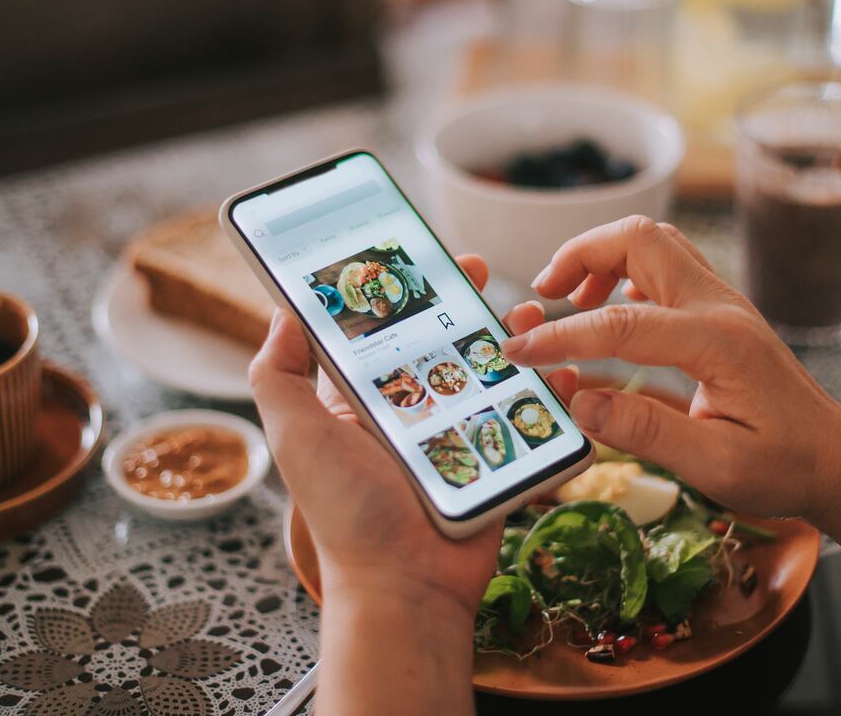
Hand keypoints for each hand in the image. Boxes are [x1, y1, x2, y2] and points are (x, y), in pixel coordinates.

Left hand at [250, 254, 579, 615]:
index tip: (415, 254)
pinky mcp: (493, 461)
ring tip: (525, 314)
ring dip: (509, 336)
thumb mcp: (295, 435)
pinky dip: (547, 392)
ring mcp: (455, 436)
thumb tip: (284, 311)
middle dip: (461, 300)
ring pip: (489, 371)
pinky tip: (561, 370)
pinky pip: (524, 418)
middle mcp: (408, 413)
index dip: (397, 291)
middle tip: (477, 269)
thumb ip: (279, 373)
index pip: (380, 331)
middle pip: (441, 341)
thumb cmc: (345, 513)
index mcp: (360, 400)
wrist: (405, 587)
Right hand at [500, 216, 840, 523]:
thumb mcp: (715, 467)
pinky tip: (608, 309)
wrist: (837, 459)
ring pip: (654, 240)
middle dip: (580, 255)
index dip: (560, 336)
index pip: (621, 324)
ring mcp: (723, 302)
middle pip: (641, 238)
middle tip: (542, 296)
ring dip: (603, 256)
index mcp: (718, 343)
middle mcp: (721, 307)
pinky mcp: (720, 311)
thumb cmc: (784, 467)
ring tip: (568, 300)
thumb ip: (647, 432)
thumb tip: (579, 402)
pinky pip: (667, 263)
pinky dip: (625, 271)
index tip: (516, 352)